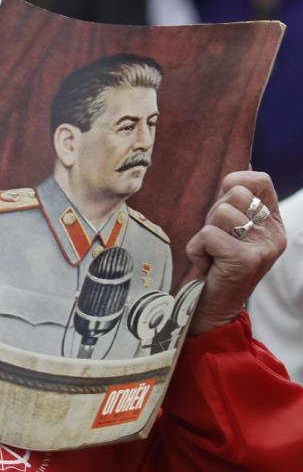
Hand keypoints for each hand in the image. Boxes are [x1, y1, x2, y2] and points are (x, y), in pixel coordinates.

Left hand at [185, 171, 285, 334]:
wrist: (211, 307)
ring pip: (220, 213)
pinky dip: (197, 249)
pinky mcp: (245, 260)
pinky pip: (208, 234)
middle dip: (213, 214)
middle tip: (216, 240)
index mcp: (272, 223)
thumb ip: (236, 201)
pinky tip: (207, 265)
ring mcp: (263, 248)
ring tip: (212, 254)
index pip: (260, 180)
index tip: (224, 202)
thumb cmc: (215, 264)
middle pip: (234, 195)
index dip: (235, 182)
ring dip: (204, 233)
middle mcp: (273, 234)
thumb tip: (245, 163)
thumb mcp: (229, 228)